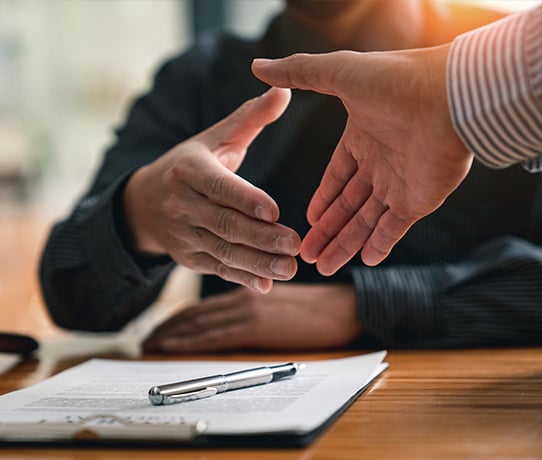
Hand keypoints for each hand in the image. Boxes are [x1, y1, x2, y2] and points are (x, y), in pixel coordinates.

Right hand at [123, 88, 300, 292]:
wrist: (144, 203)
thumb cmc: (190, 165)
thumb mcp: (214, 138)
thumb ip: (250, 118)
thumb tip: (285, 90)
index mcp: (189, 169)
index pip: (219, 186)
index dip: (245, 200)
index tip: (274, 211)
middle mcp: (183, 204)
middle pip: (224, 223)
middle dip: (260, 237)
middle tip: (295, 245)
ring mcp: (184, 234)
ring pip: (223, 251)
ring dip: (256, 263)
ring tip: (289, 268)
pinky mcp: (189, 257)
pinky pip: (217, 269)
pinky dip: (241, 278)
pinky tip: (267, 285)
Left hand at [142, 283, 361, 352]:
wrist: (341, 307)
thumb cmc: (317, 308)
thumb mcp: (281, 302)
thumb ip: (257, 307)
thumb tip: (236, 323)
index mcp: (248, 293)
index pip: (205, 307)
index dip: (179, 318)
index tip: (161, 328)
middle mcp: (242, 299)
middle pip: (196, 314)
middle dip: (168, 327)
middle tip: (146, 339)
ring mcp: (247, 311)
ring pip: (199, 323)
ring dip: (172, 335)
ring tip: (151, 344)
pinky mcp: (256, 326)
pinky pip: (215, 335)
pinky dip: (191, 340)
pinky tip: (174, 346)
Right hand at [252, 46, 472, 272]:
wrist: (448, 96)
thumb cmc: (395, 80)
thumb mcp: (337, 73)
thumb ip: (298, 73)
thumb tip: (258, 67)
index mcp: (361, 139)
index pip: (336, 177)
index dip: (322, 199)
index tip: (308, 220)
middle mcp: (380, 164)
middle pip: (347, 206)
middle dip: (326, 231)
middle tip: (305, 255)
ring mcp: (400, 184)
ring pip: (366, 222)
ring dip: (345, 244)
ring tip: (323, 267)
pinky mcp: (419, 200)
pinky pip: (395, 228)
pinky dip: (380, 245)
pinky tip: (363, 261)